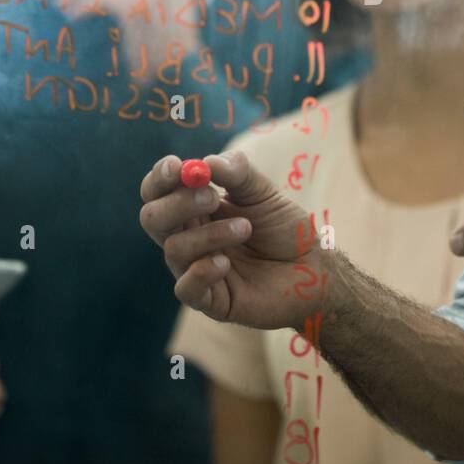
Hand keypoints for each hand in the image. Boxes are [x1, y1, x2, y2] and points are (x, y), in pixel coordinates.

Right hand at [139, 150, 327, 329]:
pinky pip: (185, 288)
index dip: (158, 178)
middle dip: (177, 203)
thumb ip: (237, 172)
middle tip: (212, 197)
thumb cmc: (283, 228)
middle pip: (151, 218)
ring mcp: (194, 268)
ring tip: (245, 228)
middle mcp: (187, 237)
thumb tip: (205, 163)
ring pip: (173, 248)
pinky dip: (202, 271)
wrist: (312, 267)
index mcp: (193, 208)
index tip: (176, 167)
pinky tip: (227, 264)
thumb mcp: (263, 191)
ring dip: (210, 234)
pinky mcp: (209, 300)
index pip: (156, 192)